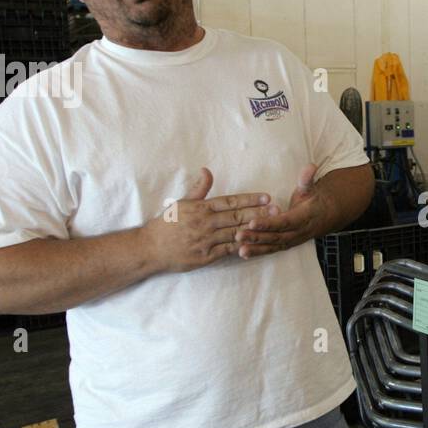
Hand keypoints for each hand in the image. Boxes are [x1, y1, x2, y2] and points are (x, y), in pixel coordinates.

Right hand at [141, 167, 277, 272]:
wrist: (150, 248)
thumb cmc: (167, 224)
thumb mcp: (182, 203)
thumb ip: (199, 189)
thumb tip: (207, 170)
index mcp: (201, 208)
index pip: (230, 201)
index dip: (250, 199)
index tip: (266, 197)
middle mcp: (205, 223)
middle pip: (237, 217)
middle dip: (258, 213)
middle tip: (277, 210)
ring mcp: (206, 241)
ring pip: (235, 233)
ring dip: (254, 230)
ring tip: (272, 226)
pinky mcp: (206, 256)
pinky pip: (227, 251)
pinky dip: (242, 247)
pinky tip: (256, 244)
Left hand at [235, 163, 326, 257]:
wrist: (326, 217)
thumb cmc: (314, 200)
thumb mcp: (311, 188)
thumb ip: (307, 179)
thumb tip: (310, 166)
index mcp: (303, 217)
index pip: (284, 222)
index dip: (269, 223)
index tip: (252, 221)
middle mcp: (298, 232)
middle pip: (276, 236)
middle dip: (257, 237)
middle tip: (239, 235)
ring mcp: (292, 241)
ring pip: (273, 246)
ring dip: (256, 248)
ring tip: (239, 249)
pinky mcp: (286, 245)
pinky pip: (272, 250)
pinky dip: (258, 253)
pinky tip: (243, 254)